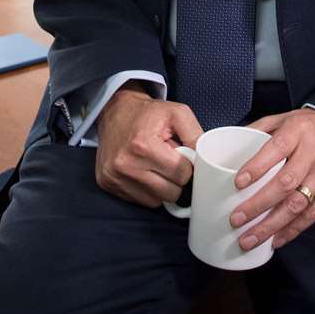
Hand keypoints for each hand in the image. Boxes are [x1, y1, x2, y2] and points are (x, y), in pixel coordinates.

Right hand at [93, 85, 203, 207]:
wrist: (115, 112)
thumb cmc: (148, 114)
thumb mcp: (177, 113)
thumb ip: (195, 136)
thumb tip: (205, 161)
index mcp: (143, 146)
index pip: (181, 174)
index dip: (186, 166)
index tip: (181, 156)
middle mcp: (126, 165)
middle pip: (170, 192)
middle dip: (175, 179)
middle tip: (169, 162)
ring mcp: (115, 178)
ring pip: (156, 201)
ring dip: (162, 187)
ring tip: (156, 165)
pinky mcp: (109, 185)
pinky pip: (141, 201)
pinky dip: (147, 190)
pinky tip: (144, 172)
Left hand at [230, 108, 314, 250]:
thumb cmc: (307, 127)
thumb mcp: (283, 118)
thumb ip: (258, 130)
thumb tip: (226, 148)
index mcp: (298, 130)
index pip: (276, 149)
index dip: (257, 167)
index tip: (237, 184)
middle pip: (285, 183)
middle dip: (258, 205)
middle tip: (236, 220)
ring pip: (298, 204)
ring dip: (271, 226)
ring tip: (249, 239)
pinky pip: (312, 214)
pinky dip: (292, 230)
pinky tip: (275, 240)